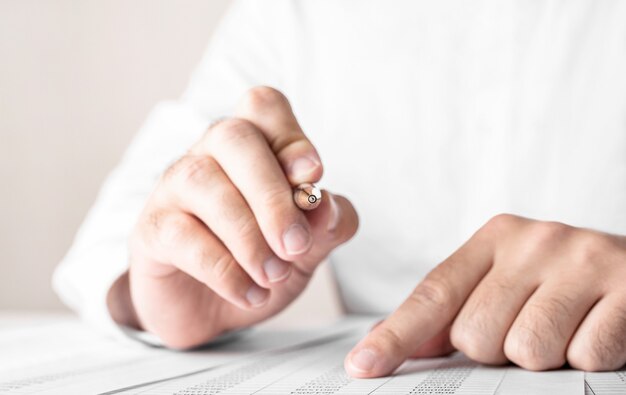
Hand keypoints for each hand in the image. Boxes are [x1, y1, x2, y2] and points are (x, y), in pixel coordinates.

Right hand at [108, 87, 357, 347]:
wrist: (211, 313)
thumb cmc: (260, 261)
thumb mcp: (307, 245)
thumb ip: (326, 223)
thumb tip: (326, 207)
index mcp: (251, 148)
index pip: (262, 107)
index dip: (290, 134)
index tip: (312, 178)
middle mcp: (208, 155)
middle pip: (234, 137)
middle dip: (272, 194)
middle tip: (296, 245)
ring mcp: (173, 188)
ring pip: (205, 183)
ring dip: (249, 236)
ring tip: (274, 275)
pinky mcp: (151, 229)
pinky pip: (182, 235)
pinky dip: (224, 269)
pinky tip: (249, 293)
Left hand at [345, 214, 625, 375]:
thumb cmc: (560, 283)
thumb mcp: (503, 282)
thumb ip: (450, 311)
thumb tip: (389, 346)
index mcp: (496, 237)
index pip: (433, 294)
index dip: (396, 336)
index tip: (364, 367)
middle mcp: (536, 240)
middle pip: (476, 335)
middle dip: (496, 349)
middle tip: (526, 326)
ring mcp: (584, 260)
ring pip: (526, 350)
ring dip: (540, 356)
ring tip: (561, 328)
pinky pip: (583, 356)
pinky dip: (584, 357)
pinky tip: (592, 329)